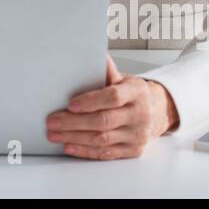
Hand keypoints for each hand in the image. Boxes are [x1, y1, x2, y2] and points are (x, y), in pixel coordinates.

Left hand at [46, 57, 179, 158]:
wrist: (155, 112)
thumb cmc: (132, 94)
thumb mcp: (123, 79)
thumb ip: (106, 71)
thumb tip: (91, 54)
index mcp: (136, 92)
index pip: (113, 97)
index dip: (90, 101)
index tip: (70, 104)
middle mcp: (139, 115)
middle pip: (104, 121)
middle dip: (74, 122)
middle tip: (53, 121)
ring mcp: (137, 135)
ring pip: (102, 139)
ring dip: (75, 138)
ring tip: (55, 134)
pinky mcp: (133, 150)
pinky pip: (106, 154)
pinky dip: (85, 151)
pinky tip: (69, 146)